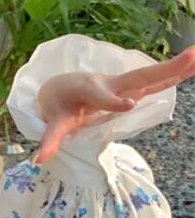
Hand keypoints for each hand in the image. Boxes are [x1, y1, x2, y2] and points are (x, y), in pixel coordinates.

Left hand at [34, 45, 194, 163]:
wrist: (59, 86)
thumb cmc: (57, 105)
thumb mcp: (52, 123)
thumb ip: (49, 140)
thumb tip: (39, 160)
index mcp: (87, 90)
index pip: (101, 96)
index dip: (113, 101)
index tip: (128, 104)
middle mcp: (108, 83)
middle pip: (136, 77)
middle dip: (161, 71)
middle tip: (190, 58)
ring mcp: (122, 84)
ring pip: (151, 76)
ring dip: (176, 69)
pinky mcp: (132, 87)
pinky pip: (155, 81)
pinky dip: (175, 75)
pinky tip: (194, 66)